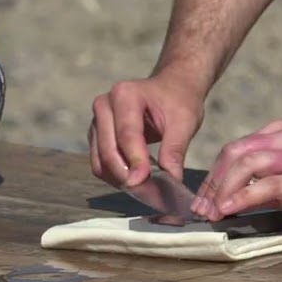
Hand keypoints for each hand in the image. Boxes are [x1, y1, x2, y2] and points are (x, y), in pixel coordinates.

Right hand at [89, 72, 204, 187]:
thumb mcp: (185, 122)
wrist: (171, 88)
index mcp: (125, 94)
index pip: (127, 134)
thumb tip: (171, 181)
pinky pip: (100, 163)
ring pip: (100, 160)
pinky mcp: (97, 135)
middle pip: (108, 150)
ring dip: (120, 178)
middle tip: (149, 193)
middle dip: (126, 174)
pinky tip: (136, 179)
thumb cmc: (178, 100)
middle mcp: (104, 105)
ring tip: (145, 188)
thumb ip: (174, 150)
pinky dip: (116, 176)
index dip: (135, 162)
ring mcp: (97, 121)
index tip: (144, 183)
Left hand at [190, 120, 281, 221]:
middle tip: (201, 208)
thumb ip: (268, 181)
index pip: (235, 149)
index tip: (204, 199)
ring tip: (212, 211)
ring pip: (245, 165)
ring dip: (222, 190)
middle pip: (233, 153)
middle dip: (213, 182)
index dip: (215, 174)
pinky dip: (242, 197)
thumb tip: (235, 200)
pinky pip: (266, 184)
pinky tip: (229, 210)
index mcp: (280, 134)